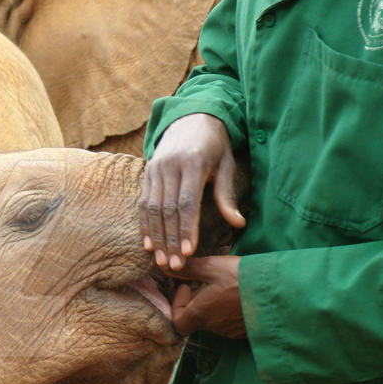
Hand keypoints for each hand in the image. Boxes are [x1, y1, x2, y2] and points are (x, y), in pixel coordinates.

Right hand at [138, 113, 244, 270]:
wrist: (190, 118)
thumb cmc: (214, 145)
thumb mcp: (226, 164)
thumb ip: (227, 195)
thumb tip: (238, 224)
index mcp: (194, 162)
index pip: (188, 201)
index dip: (187, 228)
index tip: (188, 251)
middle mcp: (170, 165)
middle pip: (168, 209)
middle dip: (170, 239)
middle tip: (174, 265)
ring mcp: (155, 168)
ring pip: (153, 209)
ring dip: (156, 237)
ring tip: (161, 260)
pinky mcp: (147, 172)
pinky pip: (144, 203)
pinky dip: (145, 224)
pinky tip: (148, 244)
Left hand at [169, 256, 246, 338]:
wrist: (280, 293)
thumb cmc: (243, 278)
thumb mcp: (213, 267)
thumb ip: (188, 268)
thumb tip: (164, 265)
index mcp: (201, 314)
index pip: (177, 321)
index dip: (176, 305)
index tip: (186, 286)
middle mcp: (214, 327)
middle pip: (195, 319)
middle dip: (196, 301)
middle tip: (204, 282)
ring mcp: (231, 331)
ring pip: (214, 320)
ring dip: (212, 304)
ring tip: (223, 285)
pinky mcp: (246, 331)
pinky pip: (231, 322)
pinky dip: (228, 310)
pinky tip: (238, 294)